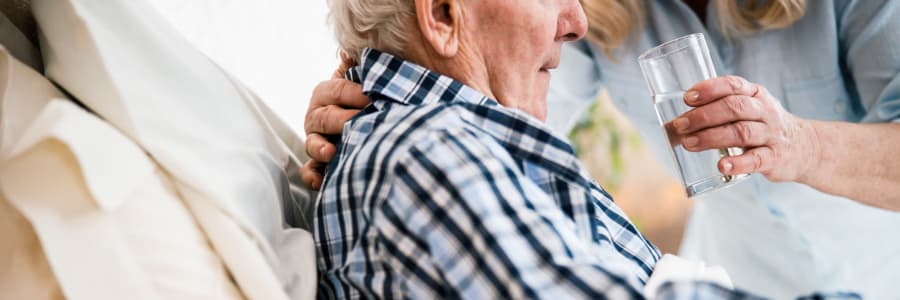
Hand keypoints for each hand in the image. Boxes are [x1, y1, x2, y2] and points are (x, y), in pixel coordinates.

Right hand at [301, 52, 368, 189]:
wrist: (368, 121)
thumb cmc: (366, 98)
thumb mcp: (363, 79)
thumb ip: (358, 66)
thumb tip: (348, 51)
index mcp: (326, 93)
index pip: (338, 90)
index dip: (355, 93)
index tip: (374, 98)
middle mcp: (316, 116)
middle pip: (325, 117)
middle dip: (343, 120)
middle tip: (363, 121)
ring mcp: (316, 140)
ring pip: (312, 143)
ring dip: (321, 148)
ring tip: (332, 152)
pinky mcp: (318, 164)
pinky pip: (309, 171)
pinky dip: (313, 177)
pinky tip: (321, 181)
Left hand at [672, 76, 819, 181]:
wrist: (804, 148)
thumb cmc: (762, 126)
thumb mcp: (747, 109)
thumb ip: (717, 110)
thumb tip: (672, 123)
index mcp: (755, 94)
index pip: (733, 85)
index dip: (709, 89)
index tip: (687, 98)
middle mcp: (765, 111)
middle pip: (734, 108)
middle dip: (703, 116)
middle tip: (680, 125)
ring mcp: (771, 135)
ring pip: (741, 132)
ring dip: (711, 137)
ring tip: (689, 144)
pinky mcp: (775, 158)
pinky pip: (756, 159)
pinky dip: (737, 163)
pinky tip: (721, 165)